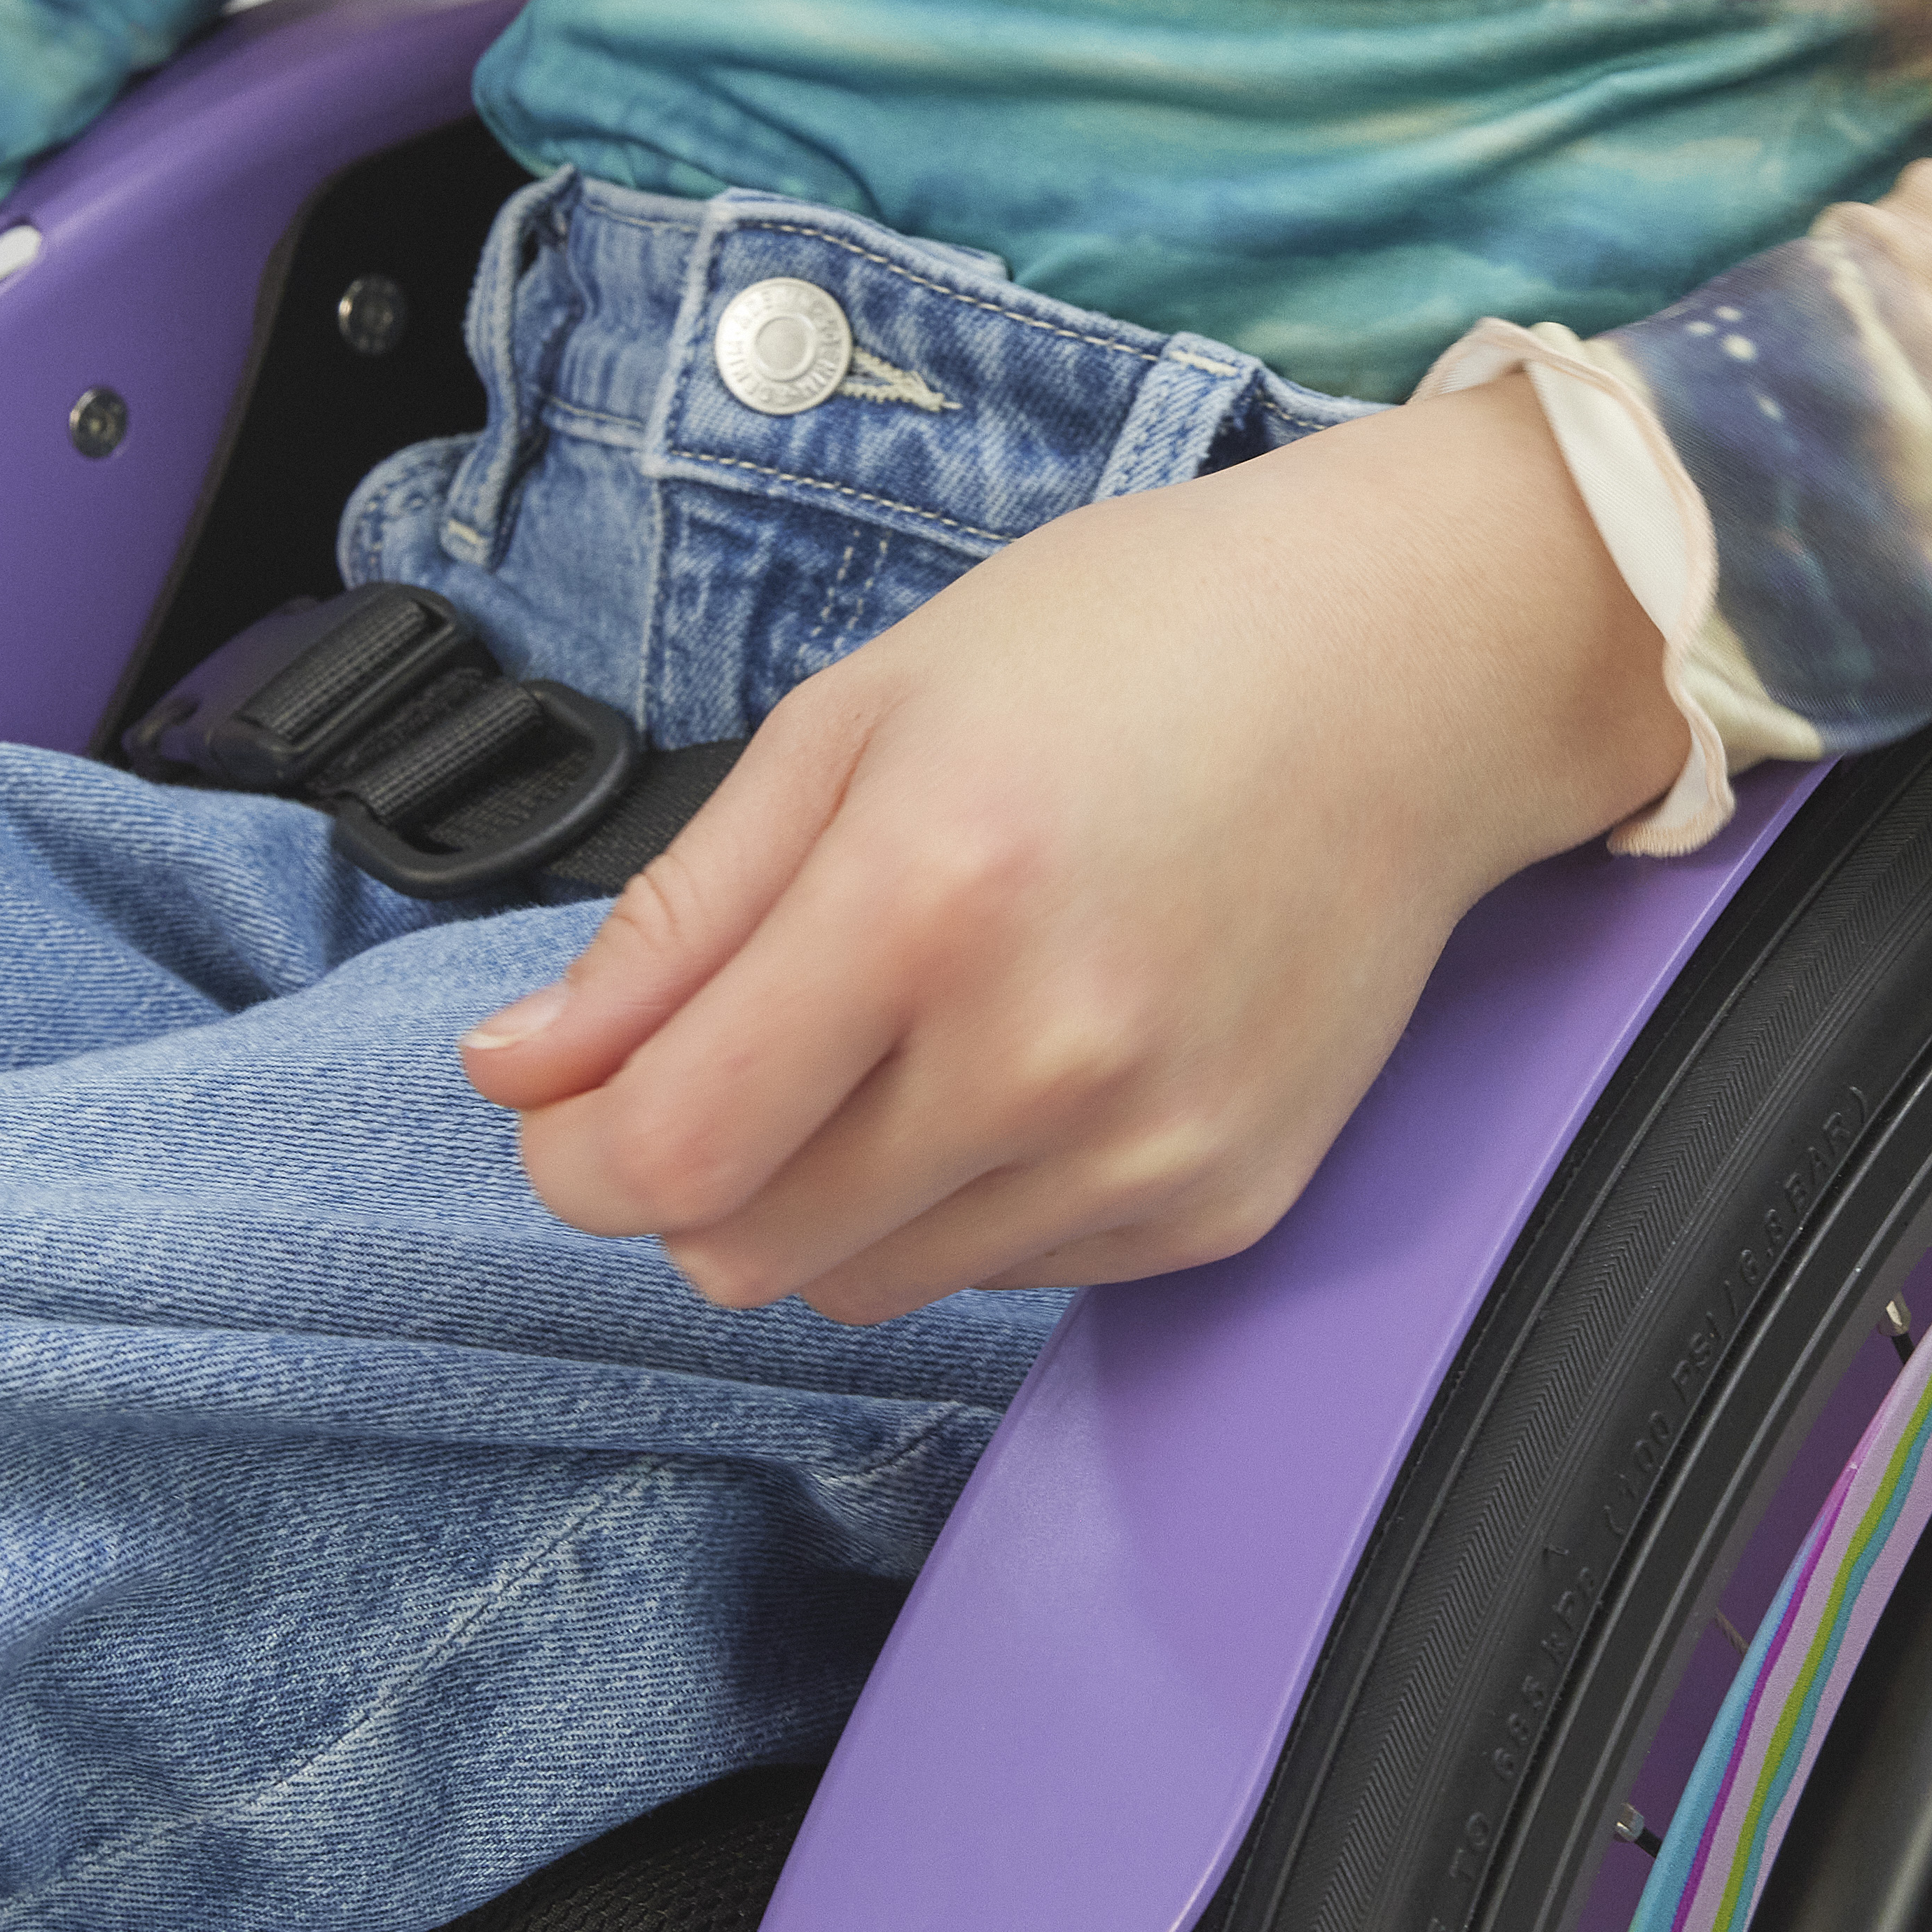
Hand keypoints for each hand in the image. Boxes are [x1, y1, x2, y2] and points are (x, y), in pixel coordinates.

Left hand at [460, 377, 1692, 1322]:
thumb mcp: (859, 717)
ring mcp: (1145, 1149)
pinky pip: (1008, 1272)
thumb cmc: (1140, 646)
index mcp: (926, 899)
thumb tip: (519, 1068)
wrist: (1411, 669)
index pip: (663, 1154)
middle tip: (728, 1053)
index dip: (571, 1149)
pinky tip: (1029, 1051)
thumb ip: (677, 918)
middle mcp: (1042, 1054)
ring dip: (828, 1195)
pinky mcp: (1219, 1205)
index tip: (568, 1099)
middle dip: (688, 1176)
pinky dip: (967, 1196)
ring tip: (904, 1029)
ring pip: (867, 1285)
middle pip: (745, 1253)